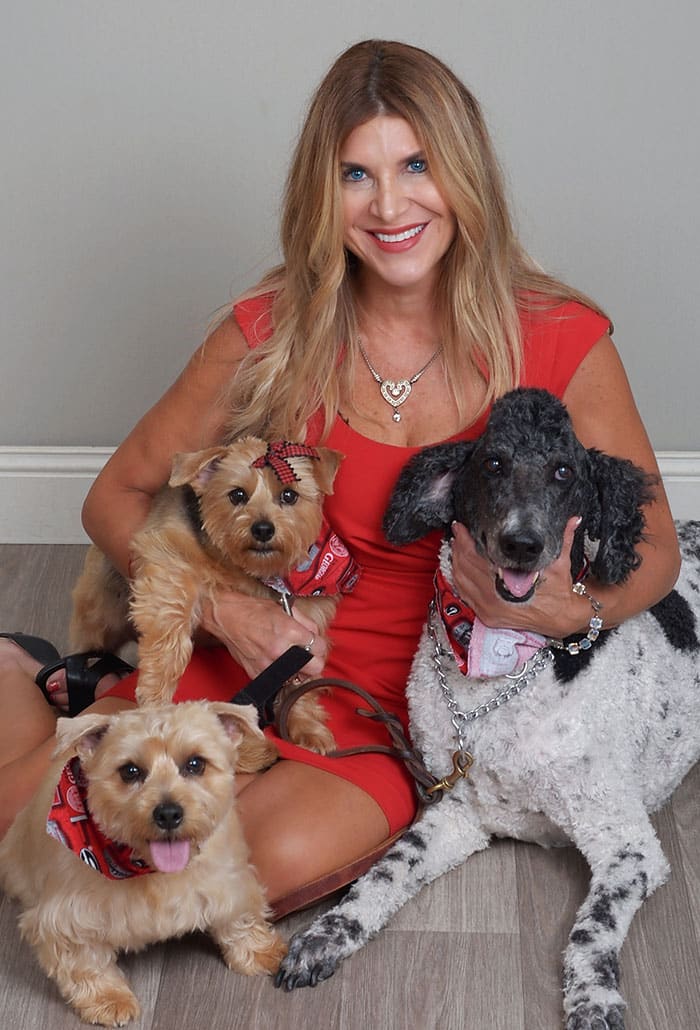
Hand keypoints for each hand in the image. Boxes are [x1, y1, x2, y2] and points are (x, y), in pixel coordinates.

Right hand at [200, 590, 327, 679]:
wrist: (227, 617)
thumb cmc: (254, 610)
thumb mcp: (285, 608)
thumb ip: (306, 623)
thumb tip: (317, 636)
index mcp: (290, 632)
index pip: (320, 648)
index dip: (319, 645)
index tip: (315, 644)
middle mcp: (281, 651)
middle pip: (315, 668)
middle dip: (315, 661)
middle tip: (308, 655)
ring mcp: (269, 665)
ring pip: (299, 678)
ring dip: (299, 670)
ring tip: (292, 659)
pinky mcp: (258, 674)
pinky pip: (280, 680)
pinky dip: (282, 674)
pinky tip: (278, 663)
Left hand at [450, 516, 591, 639]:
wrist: (561, 618)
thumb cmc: (558, 590)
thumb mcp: (560, 562)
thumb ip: (564, 538)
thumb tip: (574, 519)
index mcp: (508, 585)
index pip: (477, 558)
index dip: (466, 540)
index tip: (461, 527)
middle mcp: (495, 600)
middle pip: (465, 568)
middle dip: (458, 547)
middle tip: (457, 532)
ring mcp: (488, 610)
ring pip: (461, 582)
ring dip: (455, 562)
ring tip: (455, 545)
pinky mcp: (486, 617)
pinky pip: (465, 595)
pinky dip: (459, 580)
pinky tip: (458, 567)